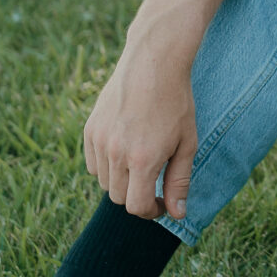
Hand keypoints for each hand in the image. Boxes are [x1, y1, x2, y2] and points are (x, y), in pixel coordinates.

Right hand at [82, 34, 198, 219]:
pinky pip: (92, 163)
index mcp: (143, 160)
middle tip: (153, 182)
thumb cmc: (176, 102)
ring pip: (103, 181)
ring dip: (121, 181)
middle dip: (137, 196)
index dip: (151, 211)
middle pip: (119, 197)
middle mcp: (116, 154)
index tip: (162, 202)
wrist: (153, 63)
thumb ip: (179, 181)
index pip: (137, 207)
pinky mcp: (90, 129)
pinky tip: (124, 149)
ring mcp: (100, 141)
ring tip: (141, 160)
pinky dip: (106, 165)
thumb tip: (177, 214)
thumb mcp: (186, 143)